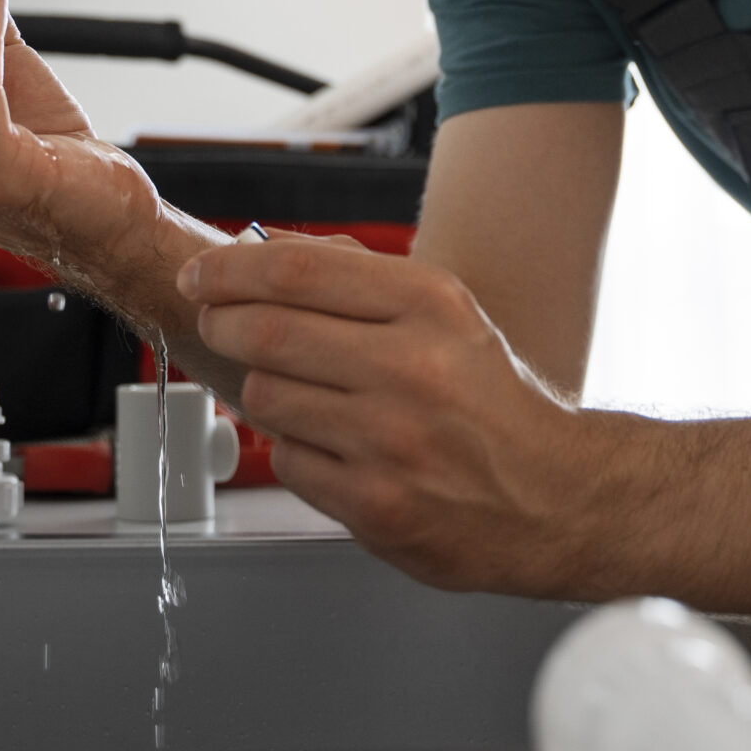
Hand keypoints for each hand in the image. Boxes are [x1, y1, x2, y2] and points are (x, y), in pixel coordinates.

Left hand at [178, 233, 594, 595]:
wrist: (552, 497)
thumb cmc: (488, 401)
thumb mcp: (444, 314)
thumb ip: (355, 275)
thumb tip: (262, 245)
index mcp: (431, 305)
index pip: (295, 272)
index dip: (228, 269)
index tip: (198, 275)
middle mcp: (412, 368)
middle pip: (265, 332)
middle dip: (223, 324)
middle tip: (217, 323)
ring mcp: (390, 442)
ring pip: (266, 398)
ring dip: (264, 391)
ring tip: (300, 393)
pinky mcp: (374, 505)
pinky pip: (286, 460)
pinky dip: (293, 448)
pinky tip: (331, 446)